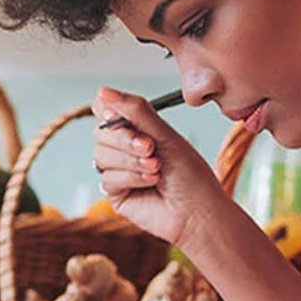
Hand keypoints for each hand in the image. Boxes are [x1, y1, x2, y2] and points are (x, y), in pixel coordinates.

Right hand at [90, 87, 231, 250]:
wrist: (199, 210)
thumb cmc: (190, 174)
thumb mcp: (165, 135)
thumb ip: (136, 111)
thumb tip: (102, 90)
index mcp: (137, 128)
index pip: (106, 109)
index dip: (108, 110)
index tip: (117, 114)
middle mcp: (124, 147)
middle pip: (101, 132)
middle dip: (125, 139)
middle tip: (150, 147)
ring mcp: (118, 170)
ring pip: (101, 155)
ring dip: (131, 160)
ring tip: (157, 168)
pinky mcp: (115, 193)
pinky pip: (108, 177)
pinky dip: (132, 177)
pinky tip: (153, 182)